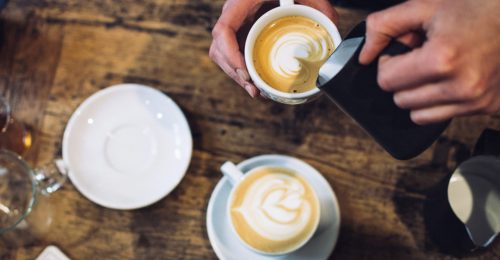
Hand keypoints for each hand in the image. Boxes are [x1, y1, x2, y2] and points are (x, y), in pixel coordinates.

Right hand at [210, 0, 338, 97]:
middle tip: (254, 89)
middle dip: (235, 73)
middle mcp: (233, 15)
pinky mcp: (240, 34)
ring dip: (236, 75)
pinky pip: (232, 54)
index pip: (223, 31)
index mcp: (241, 3)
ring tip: (255, 91)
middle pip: (219, 50)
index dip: (230, 55)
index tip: (246, 72)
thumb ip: (320, 7)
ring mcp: (235, 26)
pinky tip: (254, 82)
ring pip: (222, 56)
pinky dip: (240, 70)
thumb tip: (333, 32)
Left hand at [359, 0, 499, 124]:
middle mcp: (461, 86)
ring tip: (436, 68)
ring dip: (418, 94)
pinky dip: (440, 101)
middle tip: (420, 58)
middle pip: (400, 100)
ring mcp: (476, 100)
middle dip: (402, 79)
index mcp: (442, 59)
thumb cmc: (476, 6)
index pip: (386, 81)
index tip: (402, 52)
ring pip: (418, 115)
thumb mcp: (425, 5)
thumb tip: (363, 55)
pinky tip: (451, 78)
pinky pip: (443, 117)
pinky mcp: (487, 107)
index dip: (388, 63)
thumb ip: (384, 26)